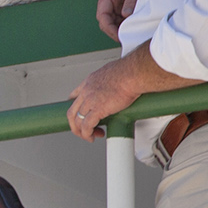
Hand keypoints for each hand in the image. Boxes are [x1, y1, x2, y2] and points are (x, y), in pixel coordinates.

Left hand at [67, 45, 200, 140]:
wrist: (135, 73)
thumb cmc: (132, 71)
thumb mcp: (117, 72)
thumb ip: (116, 80)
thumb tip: (127, 82)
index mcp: (90, 81)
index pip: (74, 96)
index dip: (76, 107)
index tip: (79, 113)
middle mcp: (86, 91)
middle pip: (72, 111)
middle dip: (76, 124)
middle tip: (84, 130)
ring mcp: (90, 100)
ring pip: (76, 121)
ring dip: (82, 132)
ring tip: (92, 136)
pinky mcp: (97, 109)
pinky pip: (86, 126)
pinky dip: (88, 134)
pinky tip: (93, 137)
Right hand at [96, 0, 150, 38]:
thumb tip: (126, 16)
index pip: (102, 15)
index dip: (109, 28)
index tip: (119, 35)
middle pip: (107, 20)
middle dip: (115, 29)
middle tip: (127, 38)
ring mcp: (117, 0)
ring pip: (115, 19)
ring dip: (122, 26)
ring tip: (133, 33)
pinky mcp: (125, 2)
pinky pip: (123, 16)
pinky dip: (128, 22)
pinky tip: (136, 25)